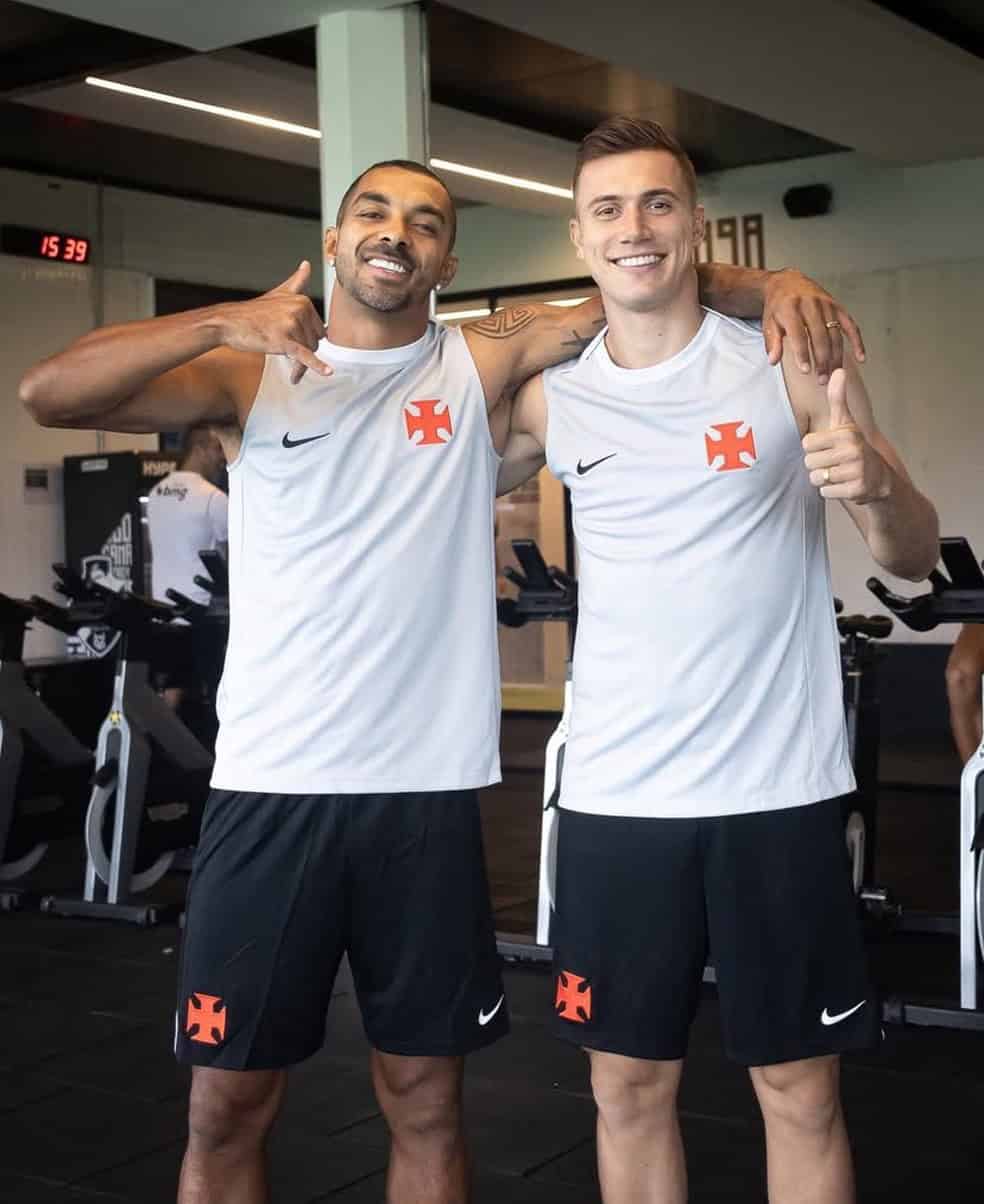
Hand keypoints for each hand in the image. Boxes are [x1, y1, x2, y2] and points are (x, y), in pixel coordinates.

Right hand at [215, 261, 330, 383]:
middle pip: (315, 341)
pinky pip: (305, 356)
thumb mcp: (279, 292)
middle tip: (283, 345)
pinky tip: (328, 372)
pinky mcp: (285, 341)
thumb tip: (307, 265)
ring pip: (308, 351)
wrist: (229, 322)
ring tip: (278, 351)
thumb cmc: (254, 312)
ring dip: (297, 360)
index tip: (294, 338)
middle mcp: (300, 310)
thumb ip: (297, 281)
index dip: (306, 337)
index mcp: (303, 301)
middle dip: (302, 349)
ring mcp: (292, 325)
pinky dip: (316, 366)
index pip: (318, 329)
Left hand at [763, 269, 865, 384]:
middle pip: (820, 336)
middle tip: (822, 379)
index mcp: (791, 308)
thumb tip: (773, 361)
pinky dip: (857, 342)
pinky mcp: (838, 307)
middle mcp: (811, 305)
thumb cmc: (778, 306)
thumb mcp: (769, 322)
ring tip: (833, 375)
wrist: (788, 282)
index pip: (798, 334)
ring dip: (836, 356)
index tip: (805, 370)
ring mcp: (827, 305)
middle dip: (822, 360)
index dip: (802, 353)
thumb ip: (772, 341)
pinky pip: (851, 325)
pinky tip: (860, 357)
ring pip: (835, 334)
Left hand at [802, 369, 890, 503]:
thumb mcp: (846, 423)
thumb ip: (838, 398)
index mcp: (846, 433)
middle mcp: (852, 451)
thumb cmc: (855, 448)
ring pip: (816, 478)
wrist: (880, 479)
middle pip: (809, 462)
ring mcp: (855, 471)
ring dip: (824, 479)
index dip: (814, 448)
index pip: (806, 443)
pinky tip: (844, 485)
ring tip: (839, 474)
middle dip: (818, 465)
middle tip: (835, 463)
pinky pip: (825, 492)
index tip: (830, 447)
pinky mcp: (856, 490)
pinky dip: (831, 492)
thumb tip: (839, 370)